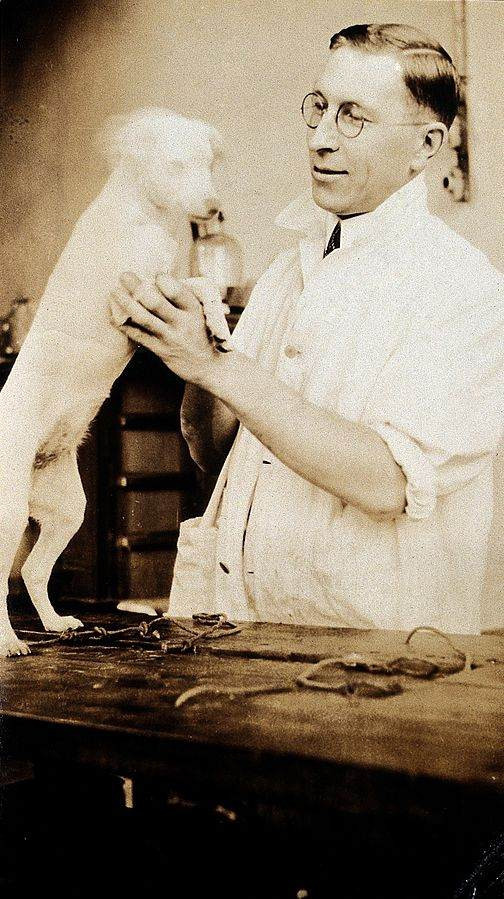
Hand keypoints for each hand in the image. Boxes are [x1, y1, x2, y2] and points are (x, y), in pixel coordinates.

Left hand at [109, 272, 223, 385]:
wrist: (209, 366)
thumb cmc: (203, 333)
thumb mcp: (202, 313)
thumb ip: (183, 298)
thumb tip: (158, 279)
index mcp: (194, 309)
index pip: (176, 290)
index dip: (162, 279)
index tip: (155, 275)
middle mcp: (182, 323)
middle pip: (155, 302)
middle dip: (137, 286)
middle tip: (124, 275)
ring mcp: (170, 338)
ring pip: (143, 318)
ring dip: (126, 303)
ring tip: (114, 292)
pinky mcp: (160, 350)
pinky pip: (139, 336)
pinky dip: (126, 326)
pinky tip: (115, 317)